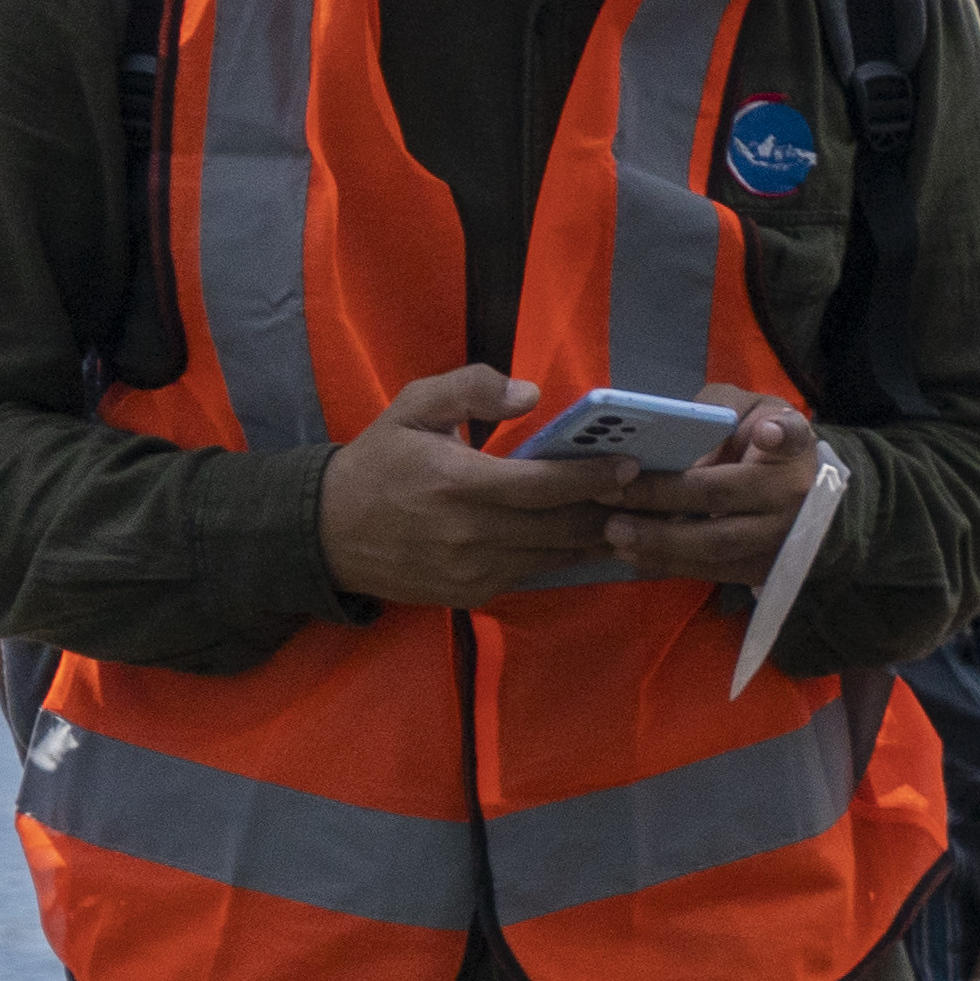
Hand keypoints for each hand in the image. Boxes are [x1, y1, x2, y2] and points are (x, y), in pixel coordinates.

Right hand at [320, 367, 639, 608]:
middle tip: (653, 493)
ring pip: (554, 557)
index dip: (591, 478)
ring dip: (598, 538)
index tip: (632, 465)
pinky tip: (594, 538)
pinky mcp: (471, 592)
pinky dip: (567, 557)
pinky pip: (534, 574)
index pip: (540, 486)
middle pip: (559, 527)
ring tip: (637, 515)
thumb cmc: (380, 462)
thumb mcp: (413, 407)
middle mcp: (467, 533)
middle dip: (610, 510)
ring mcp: (471, 569)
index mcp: (455, 483)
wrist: (326, 533)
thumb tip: (530, 393)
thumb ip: (469, 387)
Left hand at [597, 386, 822, 581]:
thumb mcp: (747, 410)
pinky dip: (668, 564)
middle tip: (609, 495)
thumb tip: (673, 442)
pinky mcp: (761, 569)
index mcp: (789, 449)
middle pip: (720, 498)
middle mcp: (790, 495)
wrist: (798, 492)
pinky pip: (711, 572)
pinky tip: (632, 553)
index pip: (792, 438)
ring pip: (714, 546)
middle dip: (661, 496)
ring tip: (614, 532)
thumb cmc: (761, 438)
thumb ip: (715, 412)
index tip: (765, 432)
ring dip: (659, 541)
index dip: (780, 436)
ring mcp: (778, 539)